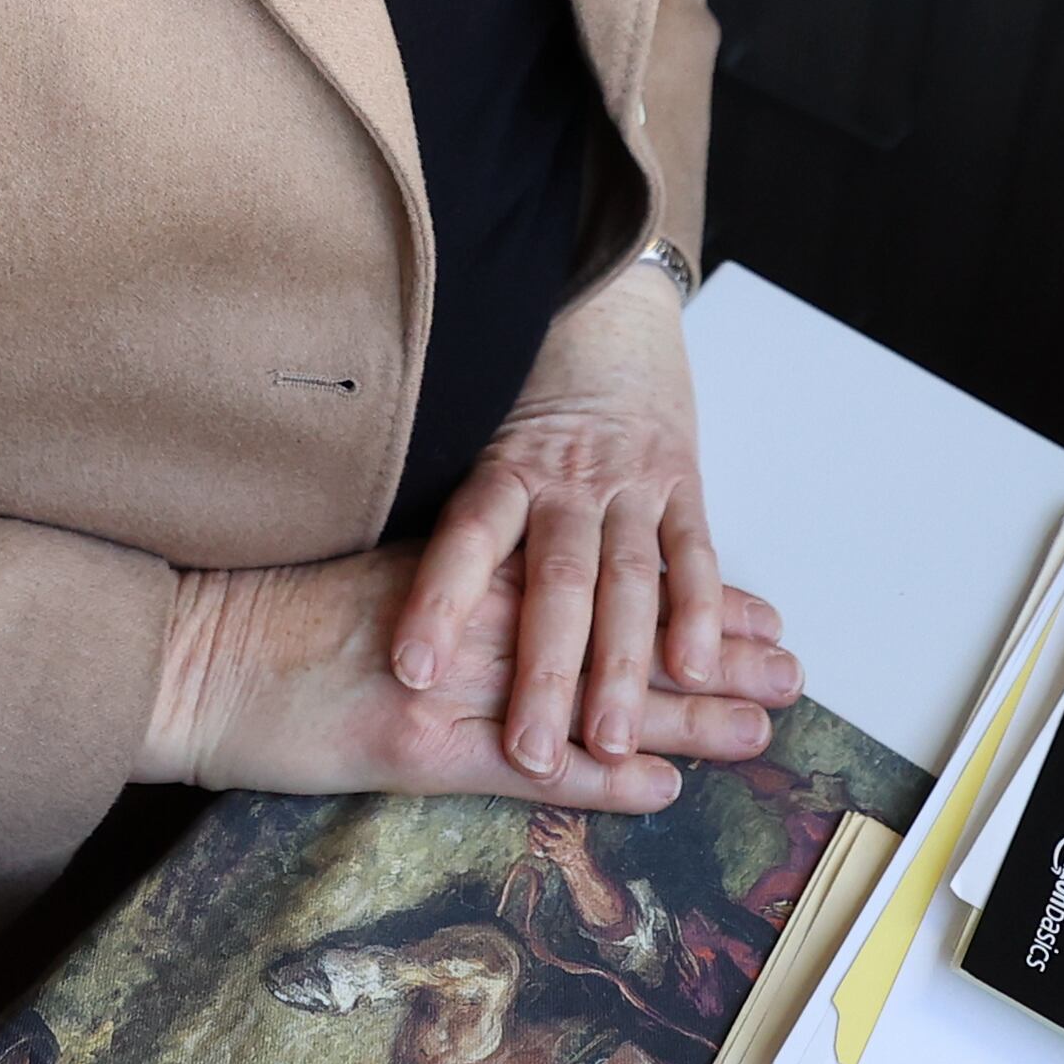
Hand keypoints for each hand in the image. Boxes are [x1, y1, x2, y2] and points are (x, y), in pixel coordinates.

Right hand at [145, 546, 794, 810]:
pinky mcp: (408, 743)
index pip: (592, 577)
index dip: (673, 590)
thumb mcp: (372, 583)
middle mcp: (463, 616)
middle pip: (610, 627)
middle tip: (787, 662)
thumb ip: (452, 589)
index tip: (746, 602)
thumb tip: (523, 600)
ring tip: (759, 722)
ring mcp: (439, 679)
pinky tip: (661, 784)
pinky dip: (594, 774)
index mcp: (458, 570)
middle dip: (704, 647)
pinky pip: (521, 763)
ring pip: (586, 691)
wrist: (178, 653)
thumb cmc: (258, 618)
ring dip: (679, 710)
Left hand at [395, 264, 751, 782]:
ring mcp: (628, 483)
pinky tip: (693, 668)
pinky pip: (693, 553)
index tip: (410, 669)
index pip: (466, 538)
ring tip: (610, 741)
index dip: (439, 602)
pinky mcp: (682, 484)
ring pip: (627, 581)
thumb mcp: (474, 442)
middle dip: (544, 672)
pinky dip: (697, 610)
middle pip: (554, 582)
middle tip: (525, 750)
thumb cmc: (528, 400)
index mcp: (502, 470)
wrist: (609, 313)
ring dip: (622, 666)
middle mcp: (566, 479)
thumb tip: (366, 597)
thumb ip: (447, 518)